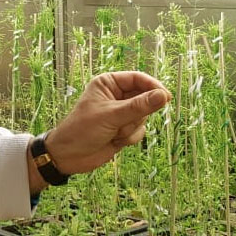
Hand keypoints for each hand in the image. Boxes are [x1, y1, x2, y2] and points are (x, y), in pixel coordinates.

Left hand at [44, 71, 170, 174]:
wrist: (69, 157)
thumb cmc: (82, 130)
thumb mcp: (111, 116)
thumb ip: (138, 107)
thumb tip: (163, 96)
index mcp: (108, 83)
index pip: (137, 78)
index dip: (153, 86)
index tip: (165, 97)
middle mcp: (116, 96)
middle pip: (144, 98)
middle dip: (137, 113)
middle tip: (125, 121)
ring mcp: (121, 113)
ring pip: (143, 116)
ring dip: (131, 128)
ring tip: (114, 132)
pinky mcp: (124, 129)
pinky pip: (140, 130)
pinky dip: (130, 137)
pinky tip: (115, 140)